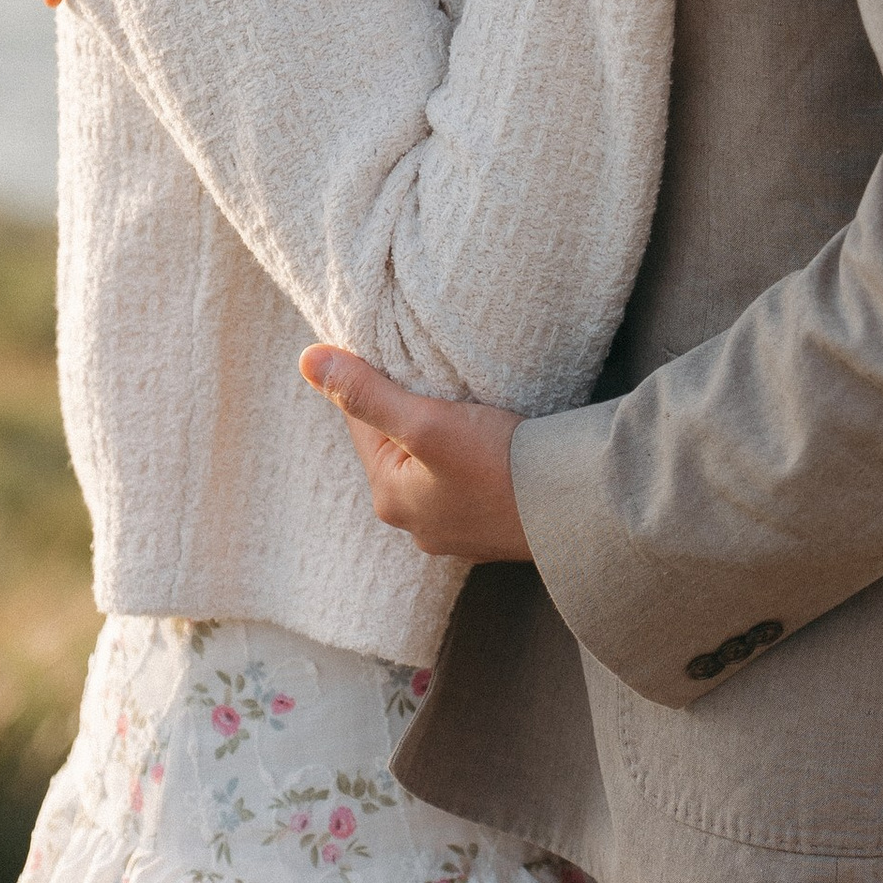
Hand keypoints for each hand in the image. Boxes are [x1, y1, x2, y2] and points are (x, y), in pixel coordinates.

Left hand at [299, 347, 531, 560]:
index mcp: (389, 498)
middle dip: (411, 409)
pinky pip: (464, 480)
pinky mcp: (490, 526)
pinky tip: (490, 440)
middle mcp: (415, 522)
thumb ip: (366, 392)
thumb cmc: (499, 464)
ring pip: (431, 463)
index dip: (377, 382)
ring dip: (442, 433)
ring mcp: (455, 529)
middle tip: (438, 375)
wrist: (575, 508)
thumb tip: (307, 361)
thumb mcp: (425, 422)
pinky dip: (470, 457)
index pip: (363, 423)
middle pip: (398, 444)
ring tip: (467, 404)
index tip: (400, 353)